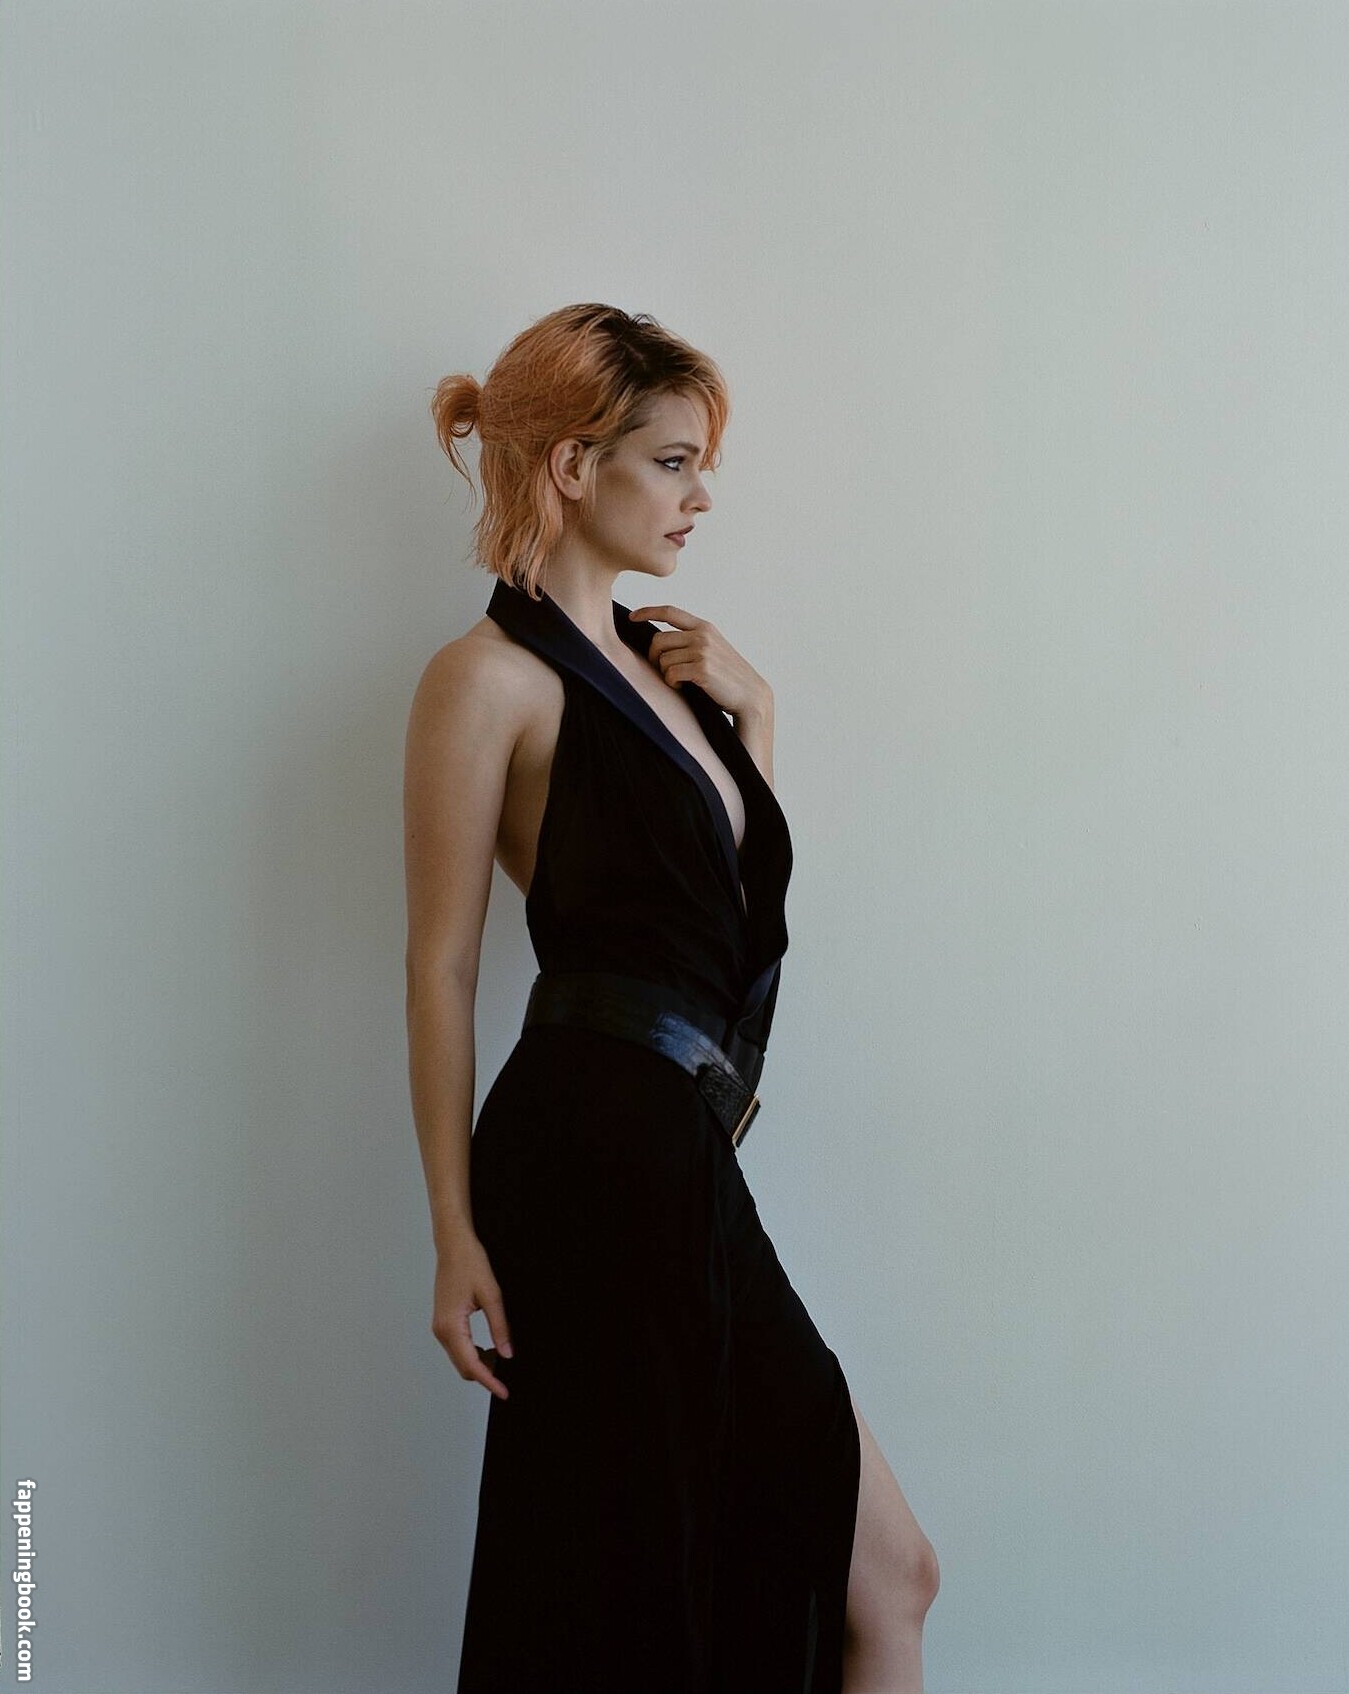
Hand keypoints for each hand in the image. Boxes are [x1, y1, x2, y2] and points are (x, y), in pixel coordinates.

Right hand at [431, 1235, 513, 1399]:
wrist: (453, 1246)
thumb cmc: (470, 1264)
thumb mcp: (492, 1295)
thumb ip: (500, 1327)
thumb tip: (507, 1354)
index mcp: (451, 1327)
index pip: (471, 1364)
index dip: (489, 1381)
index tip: (504, 1392)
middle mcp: (441, 1331)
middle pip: (463, 1367)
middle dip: (485, 1375)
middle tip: (507, 1376)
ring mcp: (440, 1328)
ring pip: (459, 1359)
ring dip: (479, 1364)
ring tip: (500, 1357)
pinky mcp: (443, 1323)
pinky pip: (457, 1348)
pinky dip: (472, 1353)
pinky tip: (488, 1347)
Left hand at [627, 604, 771, 720]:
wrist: (750, 694)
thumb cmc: (728, 676)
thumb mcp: (713, 648)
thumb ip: (692, 640)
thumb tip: (659, 642)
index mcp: (704, 627)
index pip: (670, 612)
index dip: (648, 611)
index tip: (632, 617)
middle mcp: (702, 635)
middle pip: (658, 640)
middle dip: (654, 658)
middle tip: (662, 671)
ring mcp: (703, 651)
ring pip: (663, 659)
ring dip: (665, 674)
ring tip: (679, 681)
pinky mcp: (702, 669)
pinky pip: (670, 674)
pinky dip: (671, 683)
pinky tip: (681, 687)